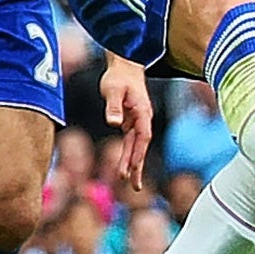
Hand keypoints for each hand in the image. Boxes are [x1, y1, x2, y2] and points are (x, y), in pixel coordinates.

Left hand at [101, 54, 153, 189]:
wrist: (124, 66)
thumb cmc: (118, 77)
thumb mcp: (112, 89)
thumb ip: (113, 106)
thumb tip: (114, 123)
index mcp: (142, 112)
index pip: (142, 136)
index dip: (138, 153)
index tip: (133, 168)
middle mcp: (142, 119)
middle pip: (141, 146)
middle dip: (137, 166)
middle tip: (135, 187)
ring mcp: (137, 121)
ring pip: (136, 146)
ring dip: (133, 164)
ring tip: (131, 183)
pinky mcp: (131, 122)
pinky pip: (131, 142)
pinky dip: (129, 155)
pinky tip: (126, 167)